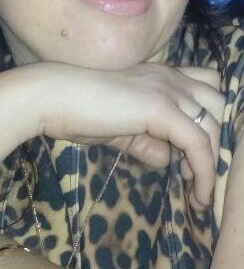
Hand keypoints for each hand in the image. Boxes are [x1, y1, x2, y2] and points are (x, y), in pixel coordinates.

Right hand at [21, 61, 221, 205]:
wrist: (52, 96)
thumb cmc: (76, 108)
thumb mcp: (119, 128)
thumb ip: (145, 140)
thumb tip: (166, 159)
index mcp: (159, 74)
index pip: (206, 85)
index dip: (207, 116)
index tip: (191, 154)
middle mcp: (169, 76)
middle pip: (217, 103)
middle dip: (213, 138)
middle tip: (191, 170)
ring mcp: (167, 89)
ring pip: (213, 124)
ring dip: (210, 158)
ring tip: (193, 187)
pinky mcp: (161, 108)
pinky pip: (198, 144)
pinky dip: (203, 172)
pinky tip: (196, 194)